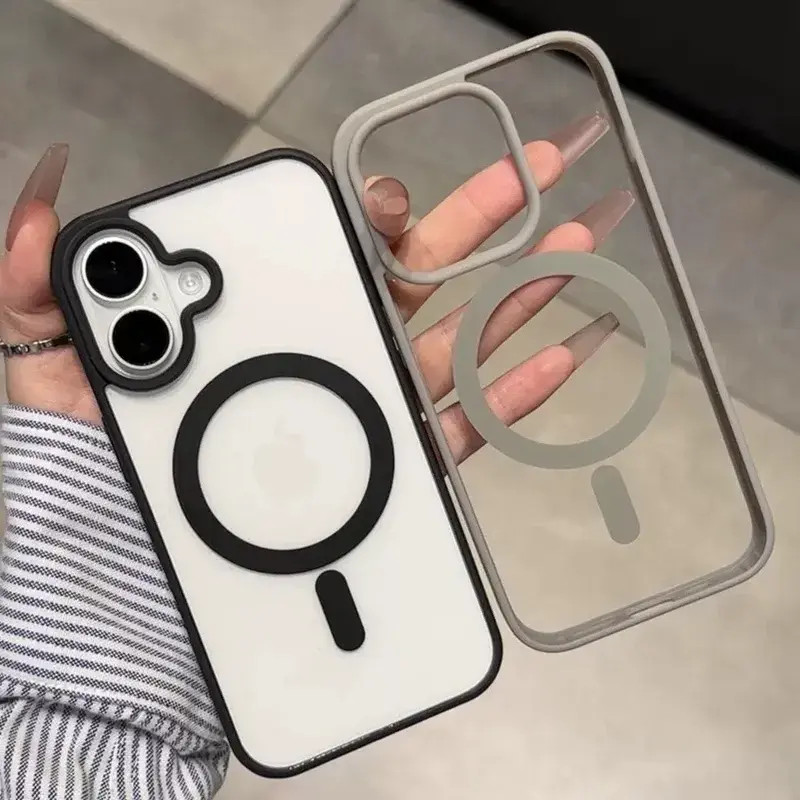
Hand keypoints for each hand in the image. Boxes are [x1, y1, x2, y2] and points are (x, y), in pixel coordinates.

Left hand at [1, 113, 631, 462]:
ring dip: (518, 291)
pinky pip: (464, 428)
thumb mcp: (49, 374)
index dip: (372, 212)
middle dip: (480, 220)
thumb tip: (48, 208)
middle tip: (533, 169)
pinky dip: (515, 394)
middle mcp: (328, 359)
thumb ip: (39, 289)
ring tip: (570, 246)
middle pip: (417, 278)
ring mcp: (369, 415)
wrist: (127, 589)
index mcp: (270, 325)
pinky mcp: (394, 475)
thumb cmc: (94, 484)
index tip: (393, 201)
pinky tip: (557, 355)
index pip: (333, 251)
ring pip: (458, 340)